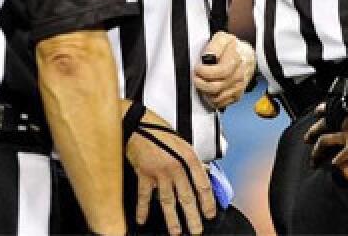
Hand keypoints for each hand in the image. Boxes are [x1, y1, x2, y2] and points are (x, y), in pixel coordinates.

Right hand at [126, 110, 216, 234]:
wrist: (137, 122)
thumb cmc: (157, 129)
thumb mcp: (181, 141)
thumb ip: (190, 160)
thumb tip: (201, 173)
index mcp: (188, 157)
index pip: (202, 184)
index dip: (208, 202)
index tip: (209, 213)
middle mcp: (176, 166)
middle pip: (187, 197)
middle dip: (192, 217)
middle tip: (196, 230)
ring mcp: (160, 172)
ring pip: (168, 201)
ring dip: (172, 219)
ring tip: (176, 231)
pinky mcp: (144, 174)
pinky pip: (145, 196)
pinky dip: (143, 209)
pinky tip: (142, 219)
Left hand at [193, 33, 254, 108]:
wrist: (247, 56)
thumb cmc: (232, 48)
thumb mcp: (223, 38)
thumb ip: (214, 46)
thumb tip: (207, 57)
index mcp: (236, 58)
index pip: (220, 72)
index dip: (204, 72)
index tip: (197, 68)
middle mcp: (239, 74)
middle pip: (216, 87)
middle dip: (201, 83)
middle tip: (196, 77)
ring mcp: (239, 86)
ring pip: (218, 97)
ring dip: (205, 92)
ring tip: (202, 84)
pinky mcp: (237, 95)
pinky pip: (222, 103)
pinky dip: (212, 100)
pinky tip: (209, 91)